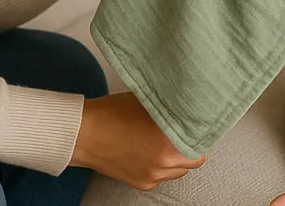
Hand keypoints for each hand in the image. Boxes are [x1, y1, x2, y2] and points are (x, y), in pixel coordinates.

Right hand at [71, 92, 204, 189]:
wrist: (83, 133)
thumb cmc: (114, 112)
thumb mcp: (149, 101)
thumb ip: (171, 109)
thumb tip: (189, 105)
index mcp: (167, 142)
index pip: (201, 142)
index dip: (200, 131)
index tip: (198, 122)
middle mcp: (162, 164)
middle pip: (194, 160)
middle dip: (191, 145)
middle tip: (183, 130)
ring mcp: (151, 176)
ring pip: (179, 170)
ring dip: (177, 156)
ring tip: (165, 138)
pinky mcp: (140, 183)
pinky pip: (162, 176)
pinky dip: (162, 165)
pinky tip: (151, 148)